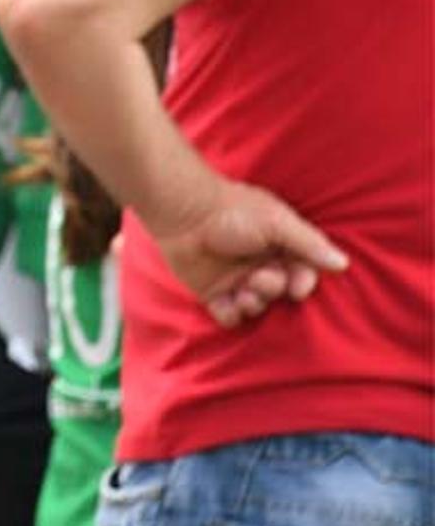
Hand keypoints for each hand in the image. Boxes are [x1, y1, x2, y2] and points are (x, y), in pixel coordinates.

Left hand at [144, 176, 347, 327]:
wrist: (184, 211)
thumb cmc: (232, 210)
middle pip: (280, 292)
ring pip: (257, 306)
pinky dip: (230, 315)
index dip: (303, 283)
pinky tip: (227, 302)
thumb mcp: (276, 222)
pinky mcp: (212, 291)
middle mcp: (259, 264)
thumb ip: (309, 244)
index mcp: (278, 246)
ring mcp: (235, 279)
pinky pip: (228, 315)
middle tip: (260, 278)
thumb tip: (342, 263)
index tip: (297, 287)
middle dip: (273, 289)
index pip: (302, 273)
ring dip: (254, 304)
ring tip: (243, 292)